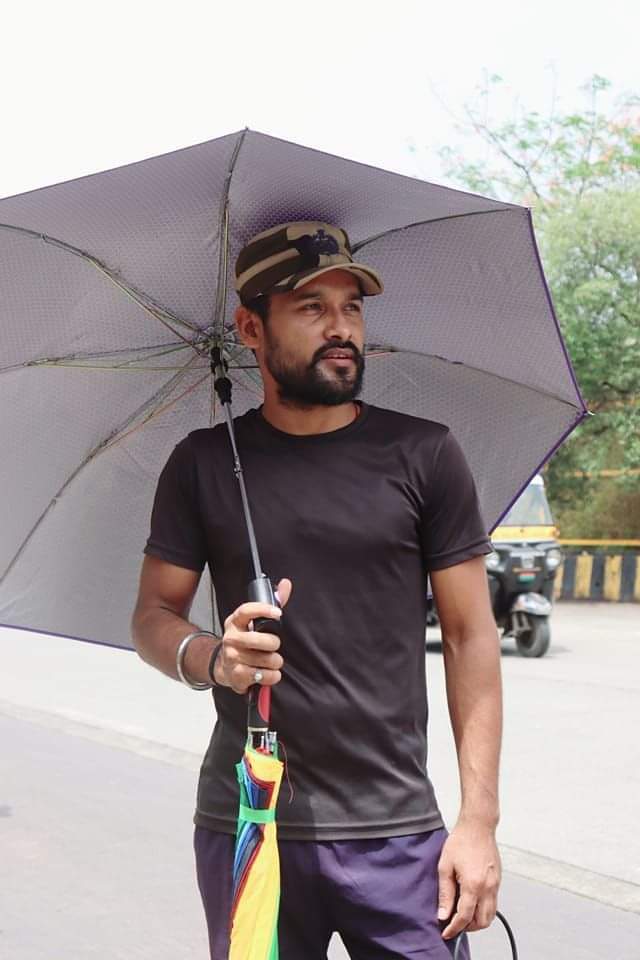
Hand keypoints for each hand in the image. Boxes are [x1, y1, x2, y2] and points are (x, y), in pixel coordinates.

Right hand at [215, 579, 291, 692]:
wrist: (226, 667)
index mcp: (235, 622)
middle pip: (262, 640)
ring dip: (275, 662)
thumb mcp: (254, 622)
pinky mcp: (237, 675)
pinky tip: (267, 672)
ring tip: (270, 661)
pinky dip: (272, 676)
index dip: (263, 610)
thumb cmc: (246, 642)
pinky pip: (265, 675)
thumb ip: (272, 603)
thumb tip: (286, 584)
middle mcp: (231, 638)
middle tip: (273, 647)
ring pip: (267, 659)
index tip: (278, 613)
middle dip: (274, 644)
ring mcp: (232, 657)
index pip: (246, 610)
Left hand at [437, 821, 500, 939]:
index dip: (454, 928)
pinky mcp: (498, 881)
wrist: (478, 826)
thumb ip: (445, 893)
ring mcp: (495, 885)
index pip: (464, 917)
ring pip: (490, 915)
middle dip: (467, 927)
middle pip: (481, 921)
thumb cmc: (460, 842)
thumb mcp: (445, 866)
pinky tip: (471, 902)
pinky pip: (493, 903)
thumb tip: (443, 914)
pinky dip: (483, 909)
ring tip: (462, 915)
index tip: (446, 933)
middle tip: (454, 924)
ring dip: (477, 920)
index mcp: (473, 885)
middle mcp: (488, 888)